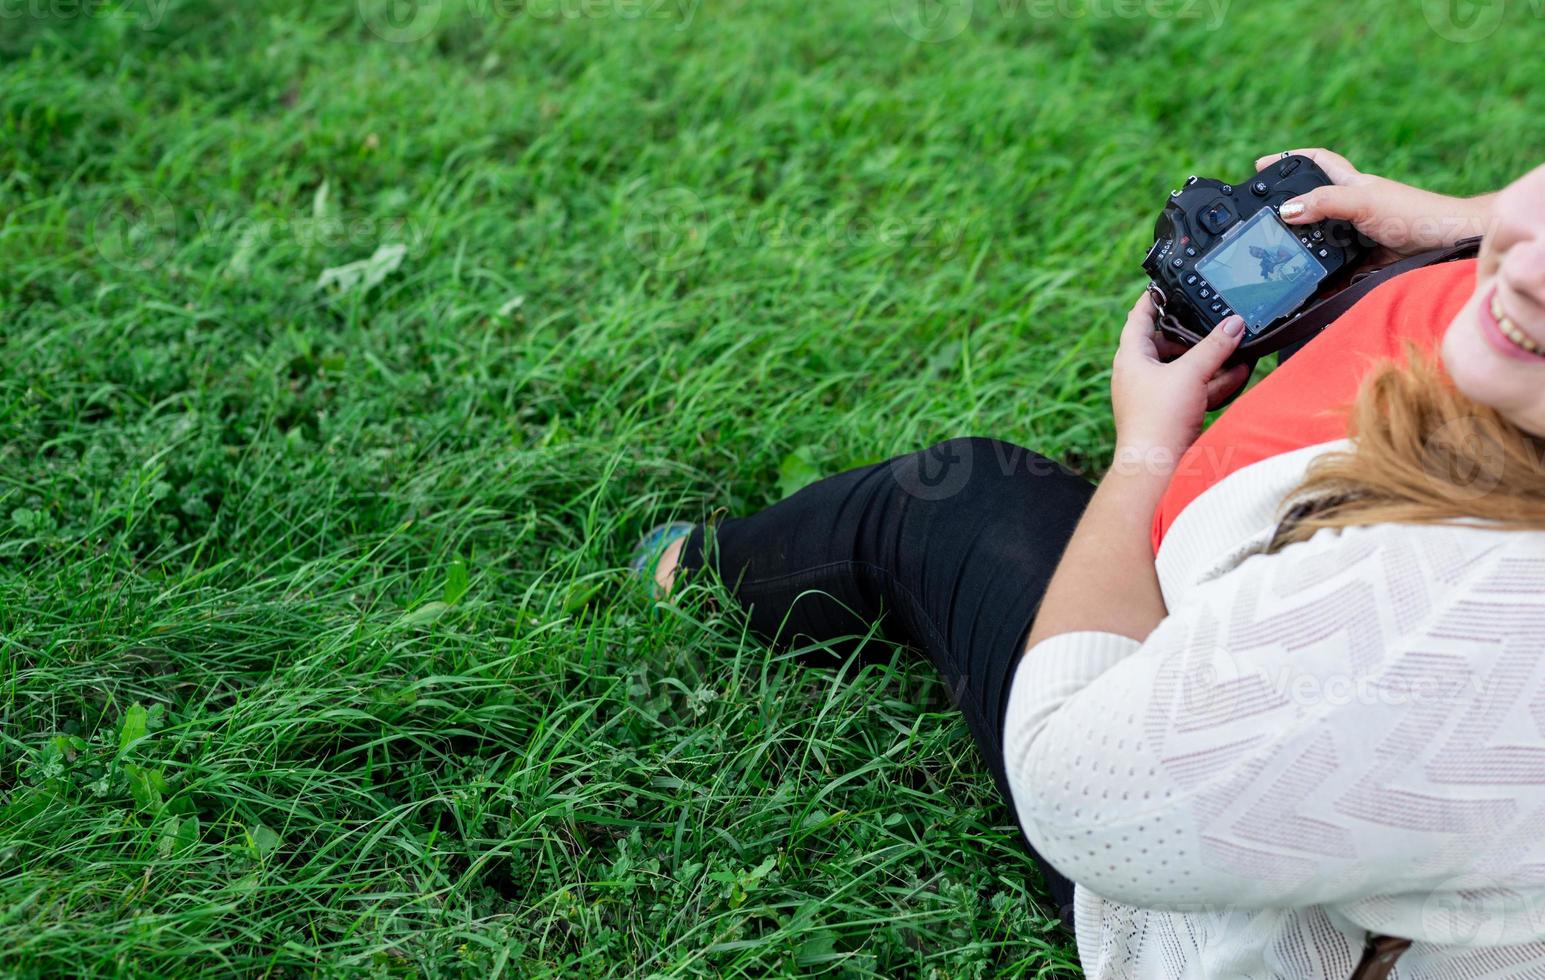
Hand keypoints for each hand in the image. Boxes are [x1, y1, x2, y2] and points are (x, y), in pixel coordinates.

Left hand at [1111, 294, 1248, 463]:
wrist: (1154, 466)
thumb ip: (1214, 347)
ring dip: (1210, 361)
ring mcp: (1152, 394)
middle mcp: (1137, 373)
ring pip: (1183, 368)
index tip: (1164, 286)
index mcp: (1131, 357)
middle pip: (1166, 343)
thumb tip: (1234, 324)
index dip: (1152, 300)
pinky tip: (1238, 375)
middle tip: (1216, 325)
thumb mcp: (1191, 374)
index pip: (1138, 317)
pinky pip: (1192, 390)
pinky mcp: (1167, 413)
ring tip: (1237, 350)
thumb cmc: (1158, 419)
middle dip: (1194, 337)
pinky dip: (1212, 382)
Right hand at [1257, 148, 1494, 260]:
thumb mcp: (1363, 202)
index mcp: (1352, 184)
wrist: (1449, 244)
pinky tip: (1313, 291)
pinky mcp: (1365, 261)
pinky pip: (1337, 272)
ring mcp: (1359, 235)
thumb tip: (1286, 212)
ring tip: (1285, 265)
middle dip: (1290, 217)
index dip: (1289, 159)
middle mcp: (1353, 208)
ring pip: (1322, 244)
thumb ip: (1324, 203)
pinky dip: (1325, 282)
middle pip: (1313, 207)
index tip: (1261, 166)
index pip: (1316, 162)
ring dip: (1306, 255)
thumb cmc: (1414, 213)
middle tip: (1265, 229)